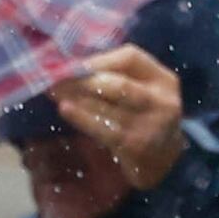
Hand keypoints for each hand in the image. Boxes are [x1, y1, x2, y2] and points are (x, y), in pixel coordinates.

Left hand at [51, 45, 190, 189]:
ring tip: (54, 90)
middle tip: (57, 77)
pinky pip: (102, 128)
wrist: (164, 159)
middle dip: (84, 79)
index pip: (131, 58)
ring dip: (77, 97)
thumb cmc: (145, 115)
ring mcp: (147, 125)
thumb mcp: (145, 90)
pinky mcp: (133, 146)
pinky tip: (65, 109)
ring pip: (107, 106)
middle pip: (119, 84)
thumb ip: (121, 74)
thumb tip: (74, 64)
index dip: (100, 59)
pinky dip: (81, 117)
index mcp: (163, 79)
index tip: (74, 62)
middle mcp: (160, 101)